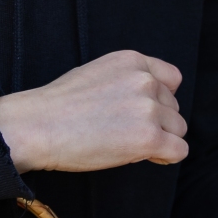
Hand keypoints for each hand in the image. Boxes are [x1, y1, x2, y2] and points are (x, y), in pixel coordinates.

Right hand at [0, 50, 187, 172]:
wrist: (38, 126)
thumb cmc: (60, 106)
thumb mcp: (98, 74)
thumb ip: (128, 81)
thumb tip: (152, 102)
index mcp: (133, 61)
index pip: (172, 79)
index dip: (161, 100)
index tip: (142, 113)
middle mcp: (145, 80)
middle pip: (174, 107)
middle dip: (158, 122)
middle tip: (125, 133)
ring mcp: (149, 108)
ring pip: (178, 129)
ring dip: (161, 140)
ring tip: (128, 144)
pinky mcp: (149, 137)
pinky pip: (179, 150)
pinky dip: (166, 157)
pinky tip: (144, 156)